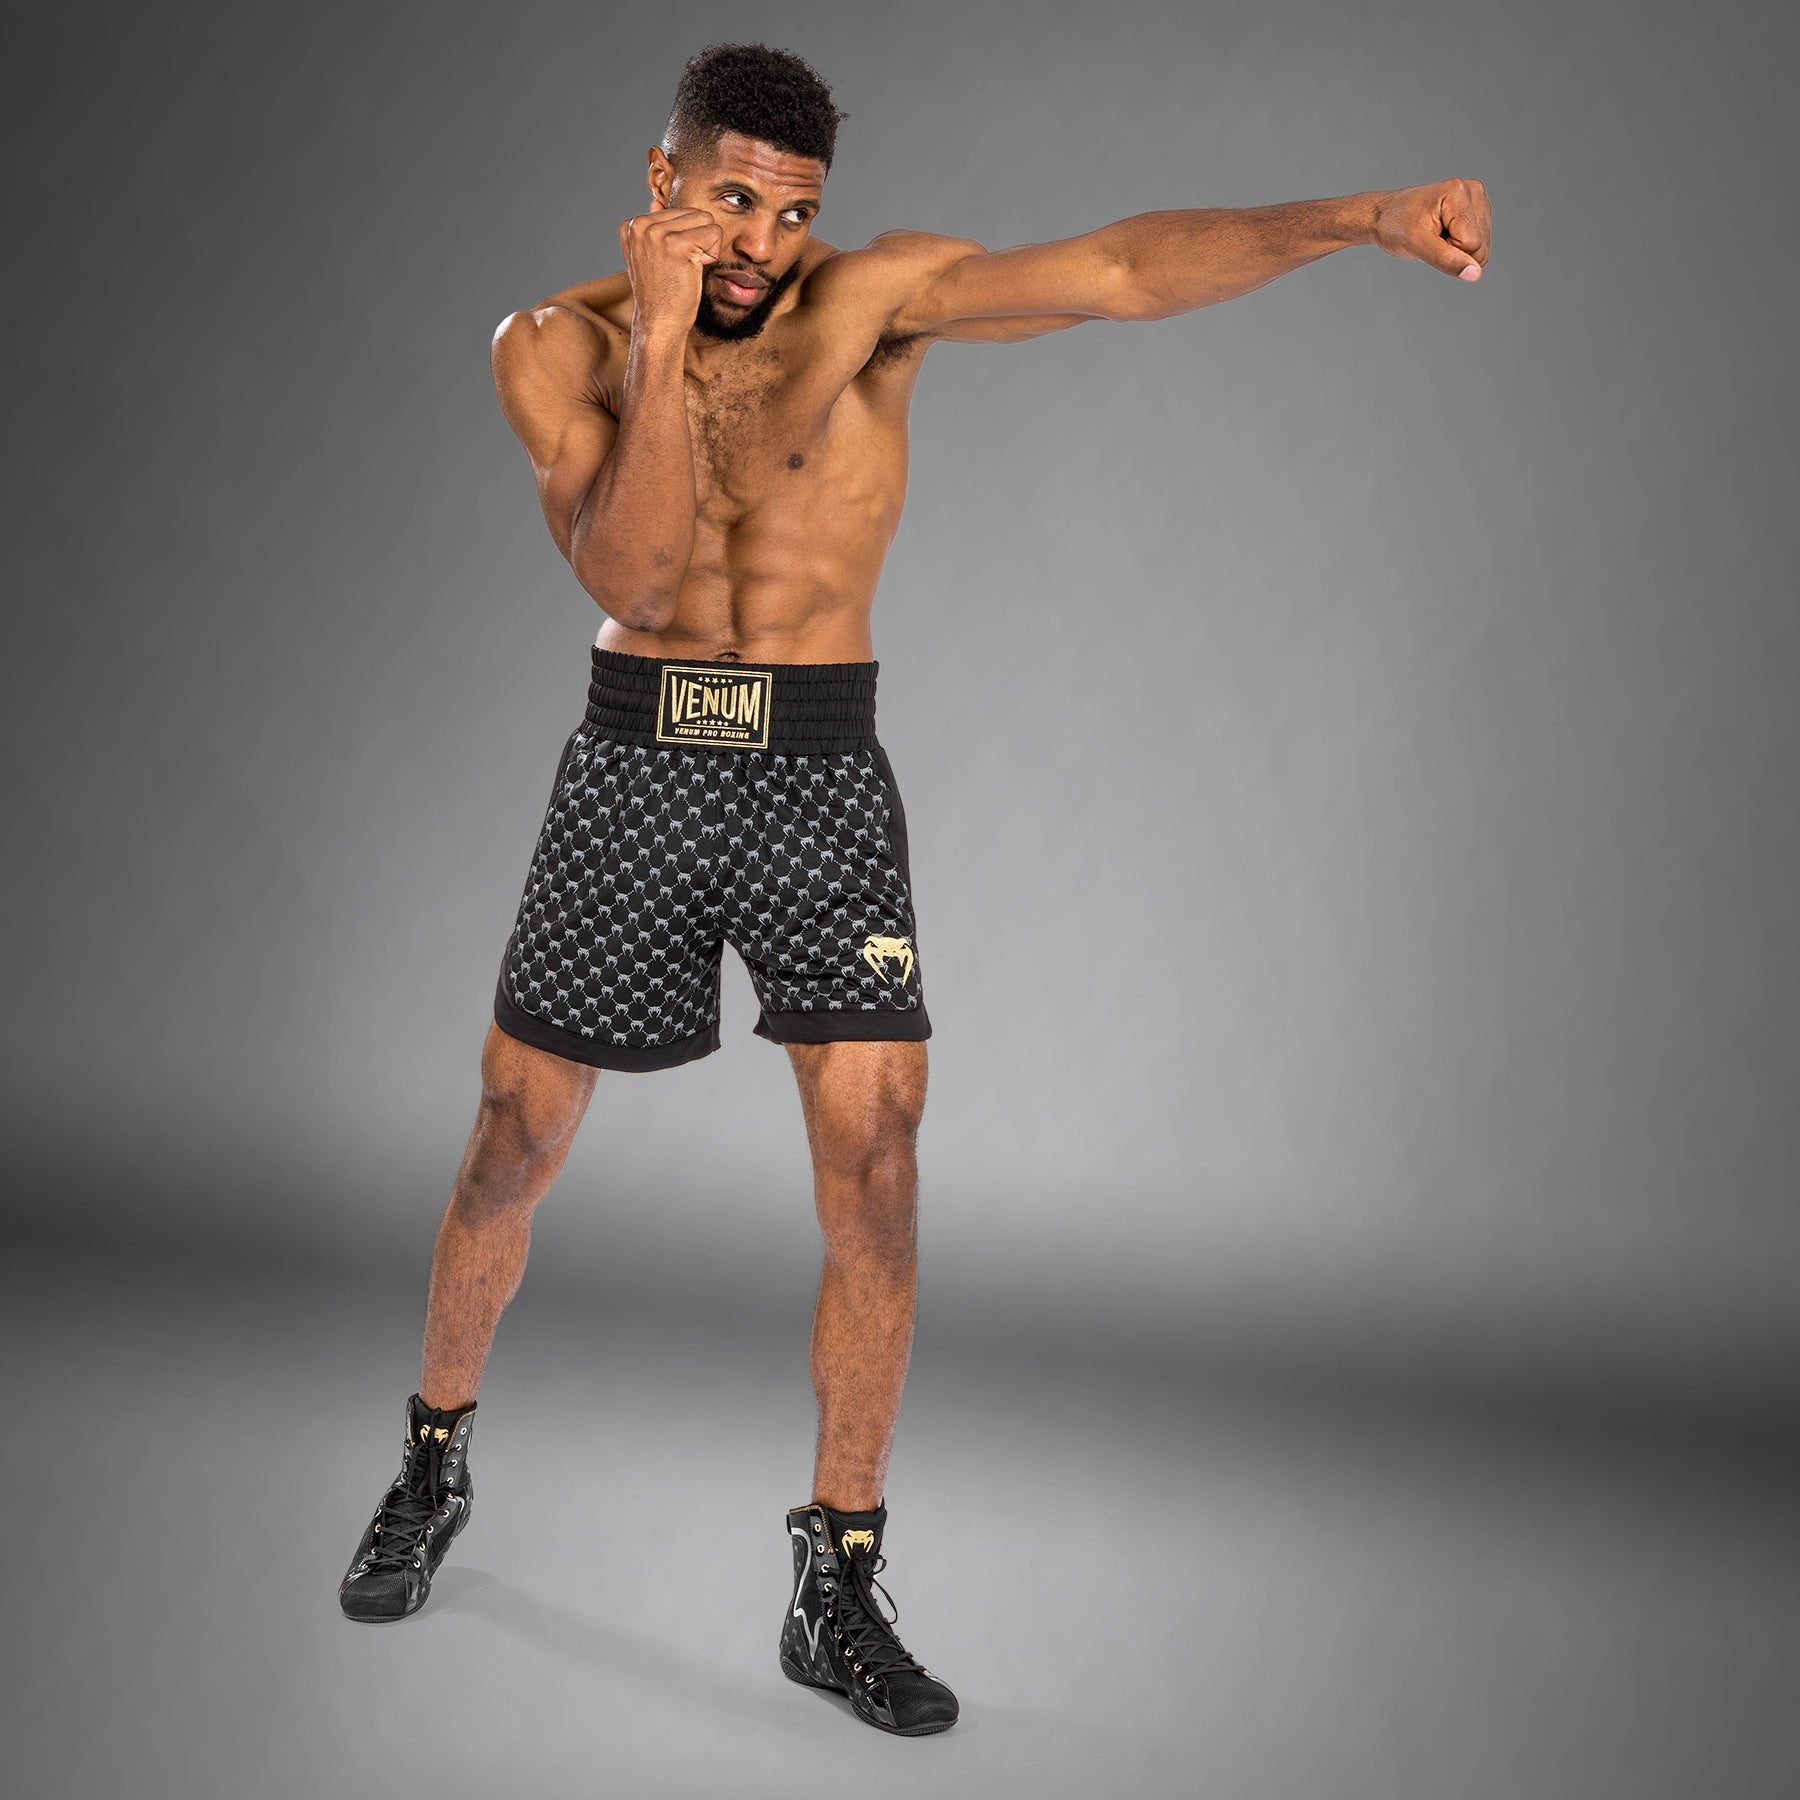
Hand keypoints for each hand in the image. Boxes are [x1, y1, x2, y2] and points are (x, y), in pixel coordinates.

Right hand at [618, 194, 723, 331]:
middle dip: (698, 239)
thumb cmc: (660, 293)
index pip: (679, 211)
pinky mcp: (676, 245)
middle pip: (695, 212)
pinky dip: (712, 254)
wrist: (659, 323)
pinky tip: (694, 270)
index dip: (685, 238)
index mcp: (632, 224)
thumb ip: (654, 226)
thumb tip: (655, 202)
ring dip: (706, 246)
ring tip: (686, 268)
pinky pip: (714, 232)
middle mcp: (640, 224)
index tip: (670, 262)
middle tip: (681, 267)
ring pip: (707, 220)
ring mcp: (656, 233)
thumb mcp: (651, 254)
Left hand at [1372, 179, 1490, 280]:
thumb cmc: (1395, 225)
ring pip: (1482, 247)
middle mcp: (1473, 191)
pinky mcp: (1476, 209)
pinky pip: (1479, 243)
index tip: (1428, 239)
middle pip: (1481, 246)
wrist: (1384, 215)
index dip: (1449, 251)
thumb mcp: (1416, 245)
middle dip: (1454, 251)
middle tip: (1431, 238)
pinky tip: (1442, 232)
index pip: (1472, 244)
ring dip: (1456, 249)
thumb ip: (1447, 260)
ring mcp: (1477, 200)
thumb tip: (1474, 274)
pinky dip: (1458, 245)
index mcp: (1459, 192)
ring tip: (1435, 234)